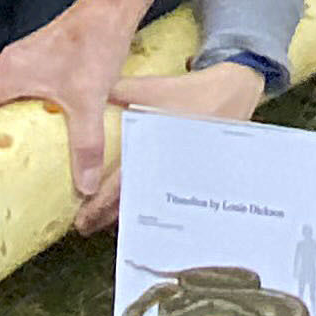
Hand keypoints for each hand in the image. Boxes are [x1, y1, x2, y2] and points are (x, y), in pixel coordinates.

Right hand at [0, 2, 136, 230]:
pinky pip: (14, 91)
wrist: (111, 8)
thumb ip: (85, 143)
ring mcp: (23, 63)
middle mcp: (8, 68)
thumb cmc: (92, 43)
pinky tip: (30, 131)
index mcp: (6, 76)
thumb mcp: (88, 99)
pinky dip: (11, 112)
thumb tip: (84, 184)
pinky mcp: (40, 61)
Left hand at [89, 65, 267, 225]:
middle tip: (87, 228)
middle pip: (132, 204)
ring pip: (150, 204)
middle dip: (108, 218)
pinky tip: (139, 210)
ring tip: (107, 225)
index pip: (119, 187)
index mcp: (152, 152)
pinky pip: (166, 195)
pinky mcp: (191, 175)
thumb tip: (88, 94)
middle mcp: (166, 171)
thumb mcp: (151, 88)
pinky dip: (150, 204)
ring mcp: (180, 175)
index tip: (82, 219)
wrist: (233, 93)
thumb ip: (118, 92)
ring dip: (127, 214)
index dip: (98, 206)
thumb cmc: (190, 93)